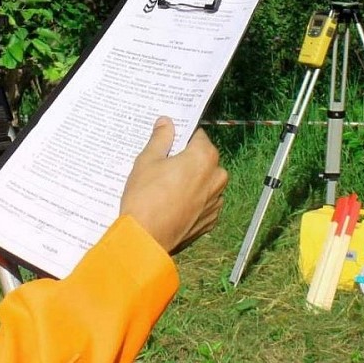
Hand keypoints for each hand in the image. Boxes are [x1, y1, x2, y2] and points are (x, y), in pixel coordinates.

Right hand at [119, 117, 227, 254]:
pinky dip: (194, 202)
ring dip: (193, 182)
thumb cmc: (145, 197)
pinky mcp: (211, 220)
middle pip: (204, 160)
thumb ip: (161, 139)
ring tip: (167, 189)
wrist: (146, 240)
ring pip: (206, 182)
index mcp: (205, 157)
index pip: (198, 137)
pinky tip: (174, 206)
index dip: (182, 139)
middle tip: (164, 168)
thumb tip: (166, 122)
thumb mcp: (147, 161)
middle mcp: (217, 177)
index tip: (170, 144)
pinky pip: (204, 203)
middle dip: (188, 161)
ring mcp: (216, 201)